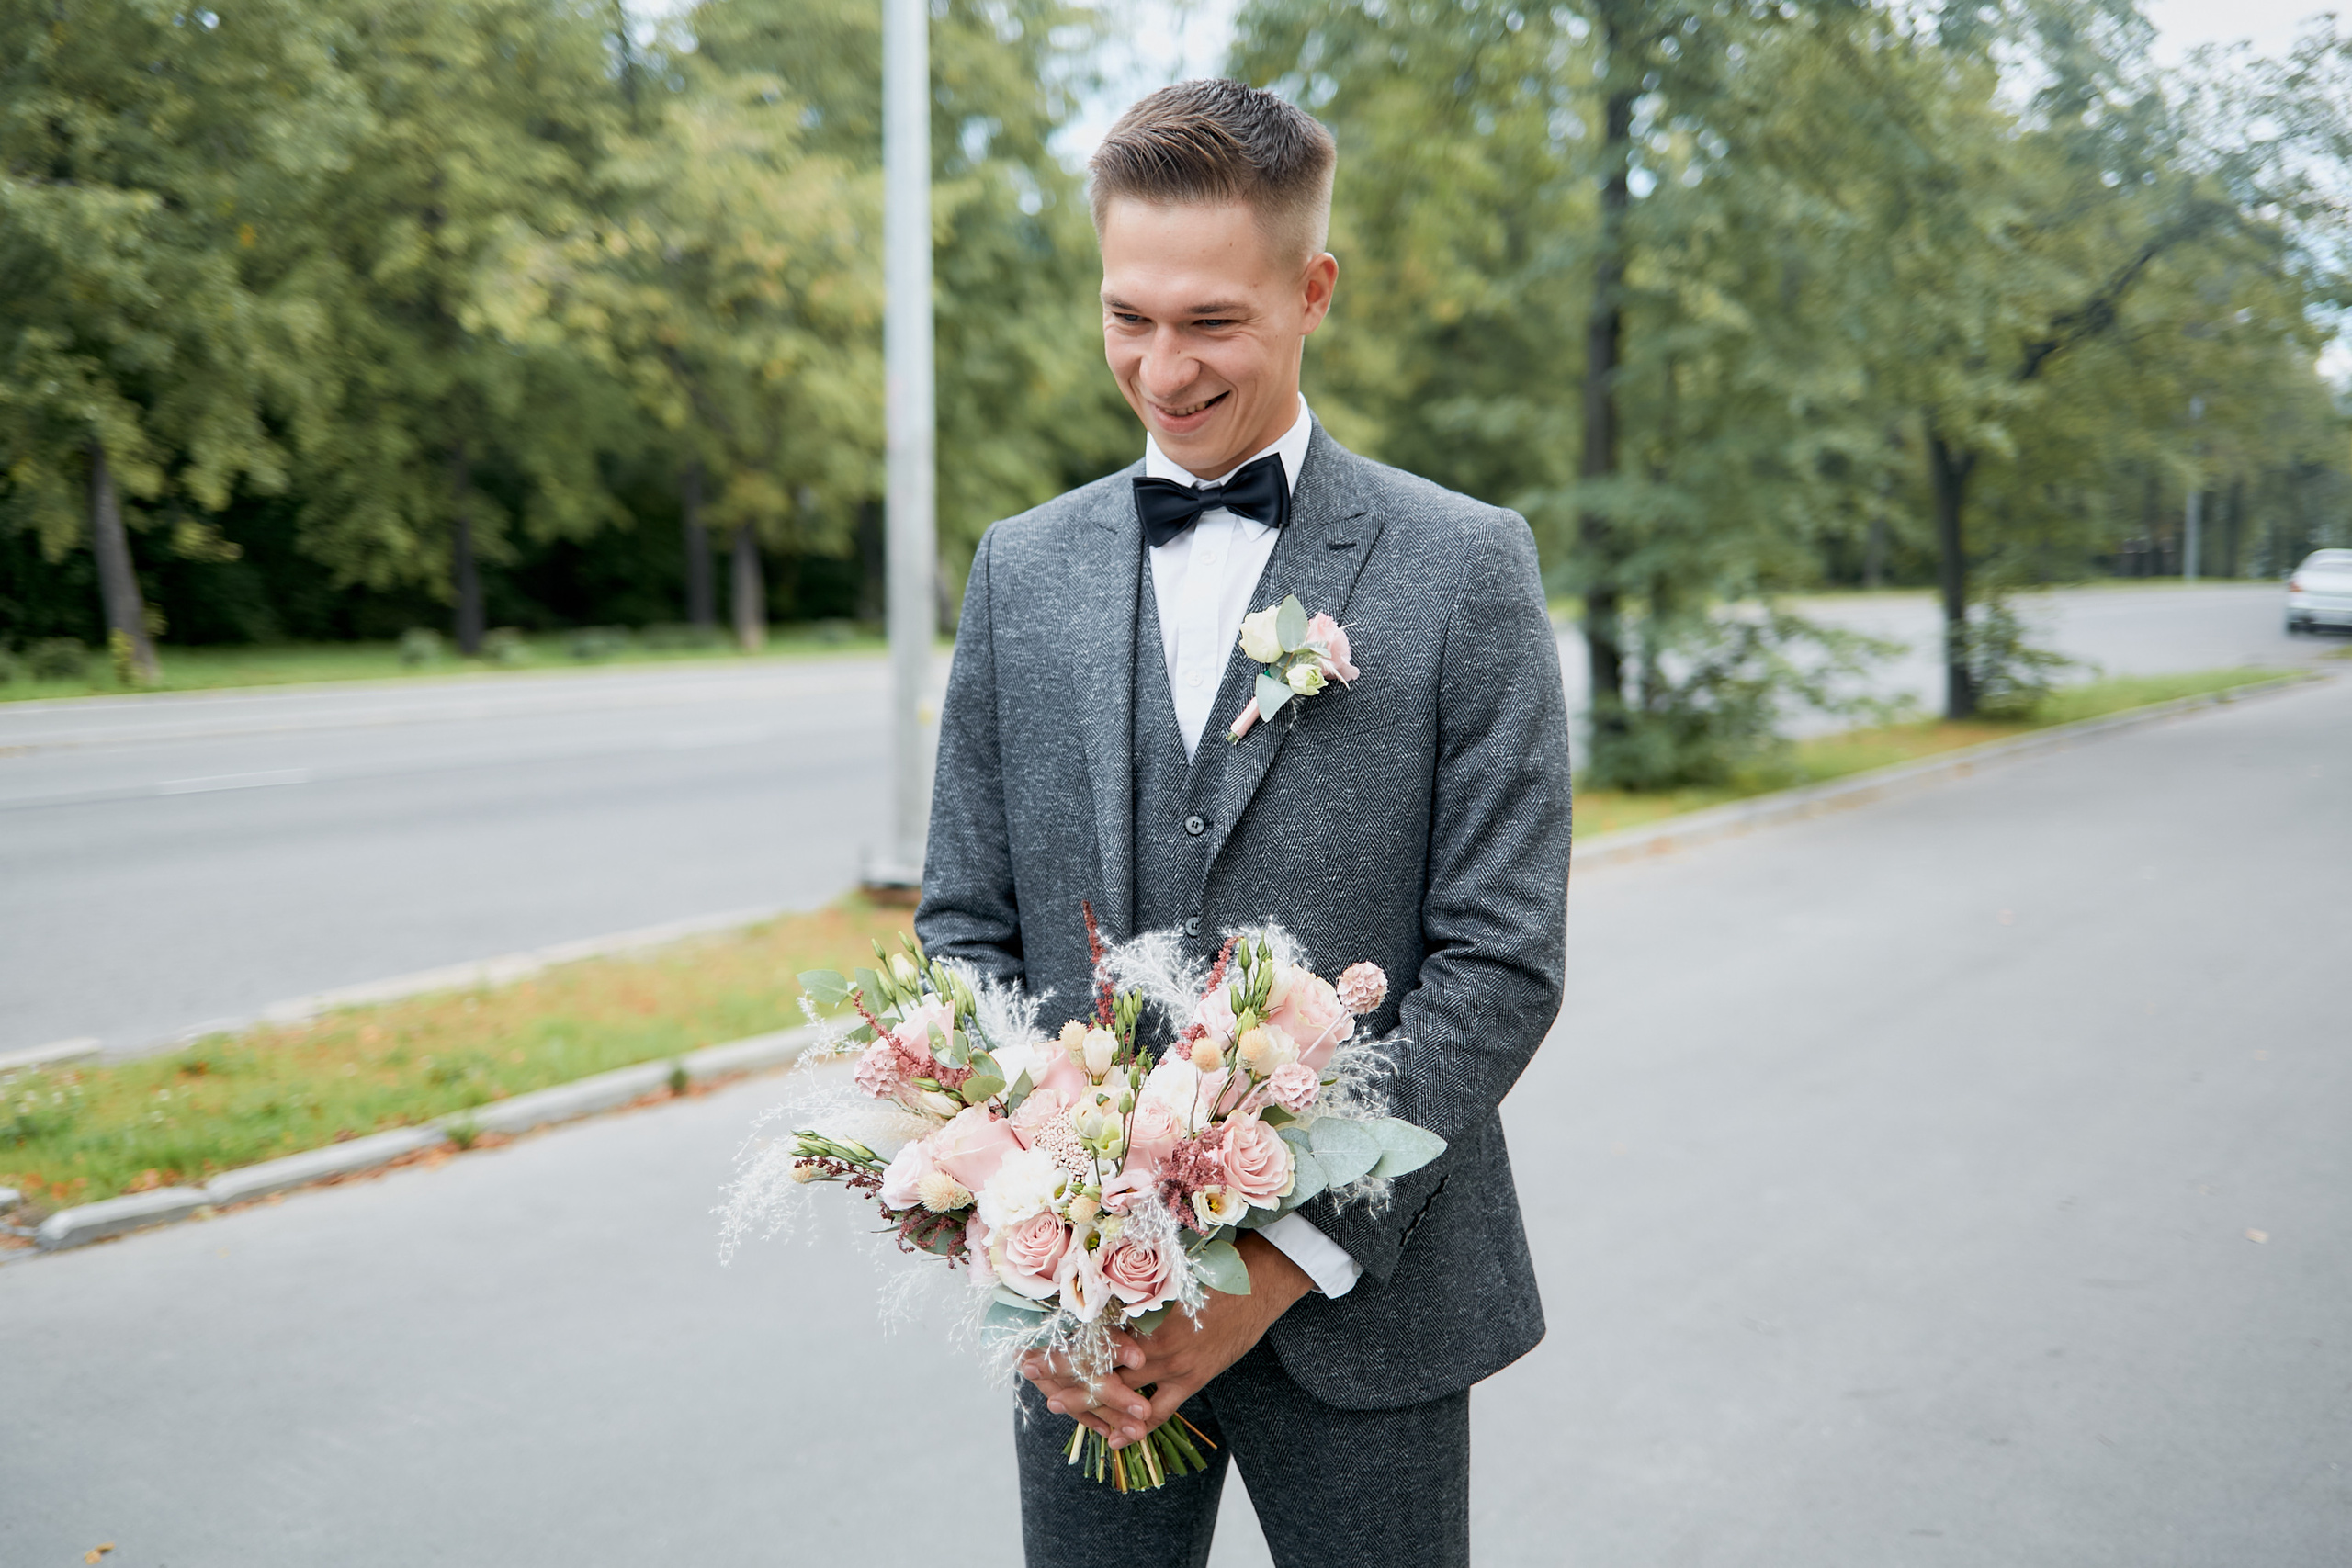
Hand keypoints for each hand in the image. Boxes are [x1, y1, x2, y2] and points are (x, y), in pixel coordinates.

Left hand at [1018, 1234, 1313, 1448]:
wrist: (1260, 1281)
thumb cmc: (1212, 1265)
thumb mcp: (1168, 1265)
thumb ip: (1135, 1276)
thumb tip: (1098, 1267)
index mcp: (1142, 1306)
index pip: (1091, 1329)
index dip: (1061, 1336)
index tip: (1032, 1340)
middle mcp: (1150, 1337)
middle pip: (1099, 1362)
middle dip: (1064, 1371)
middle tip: (1033, 1376)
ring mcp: (1172, 1362)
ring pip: (1121, 1391)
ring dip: (1090, 1402)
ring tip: (1059, 1407)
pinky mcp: (1192, 1378)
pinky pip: (1159, 1412)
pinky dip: (1136, 1428)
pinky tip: (1116, 1439)